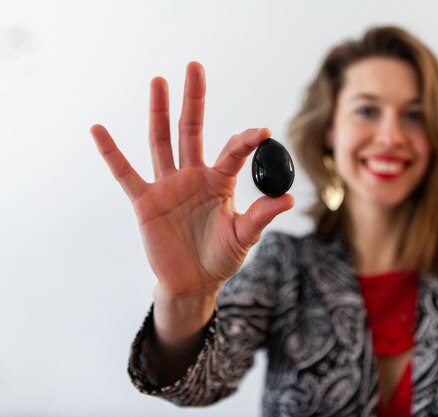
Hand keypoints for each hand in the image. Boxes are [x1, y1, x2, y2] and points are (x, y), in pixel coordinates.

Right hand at [91, 62, 294, 298]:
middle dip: (194, 100)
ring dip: (159, 112)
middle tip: (195, 67)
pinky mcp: (146, 201)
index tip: (262, 131)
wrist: (193, 282)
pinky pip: (125, 173)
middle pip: (192, 130)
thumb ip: (261, 216)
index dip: (246, 140)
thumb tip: (288, 197)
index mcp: (220, 181)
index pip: (233, 151)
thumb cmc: (220, 257)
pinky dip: (111, 152)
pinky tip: (99, 129)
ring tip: (158, 81)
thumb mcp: (244, 237)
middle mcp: (193, 176)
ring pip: (162, 142)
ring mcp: (168, 186)